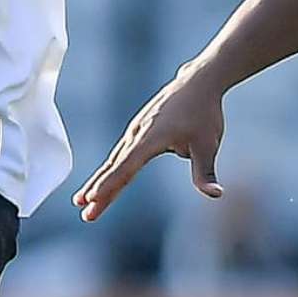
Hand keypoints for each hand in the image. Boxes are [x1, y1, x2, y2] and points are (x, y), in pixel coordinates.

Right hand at [74, 64, 225, 221]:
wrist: (198, 82)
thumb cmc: (204, 114)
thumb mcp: (208, 145)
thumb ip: (205, 172)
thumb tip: (216, 194)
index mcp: (151, 138)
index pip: (126, 166)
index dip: (109, 184)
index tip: (92, 198)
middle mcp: (138, 133)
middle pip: (114, 166)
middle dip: (98, 190)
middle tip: (85, 213)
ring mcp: (136, 130)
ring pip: (114, 160)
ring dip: (99, 181)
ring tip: (81, 201)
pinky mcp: (138, 130)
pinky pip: (120, 153)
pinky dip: (109, 169)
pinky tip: (102, 182)